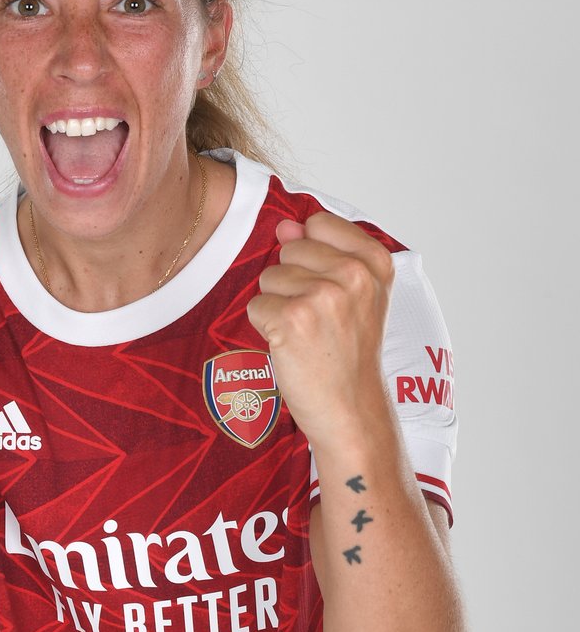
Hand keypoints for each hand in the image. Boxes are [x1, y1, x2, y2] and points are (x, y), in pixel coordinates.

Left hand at [246, 213, 394, 451]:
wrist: (350, 408)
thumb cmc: (349, 352)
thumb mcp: (352, 294)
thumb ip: (320, 251)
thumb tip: (285, 225)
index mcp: (374, 261)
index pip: (319, 223)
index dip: (312, 255)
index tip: (329, 288)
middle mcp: (353, 274)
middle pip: (290, 250)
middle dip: (292, 282)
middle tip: (318, 319)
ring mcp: (323, 296)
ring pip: (269, 277)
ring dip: (278, 306)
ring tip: (306, 334)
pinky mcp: (293, 319)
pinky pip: (256, 305)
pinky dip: (265, 327)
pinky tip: (292, 347)